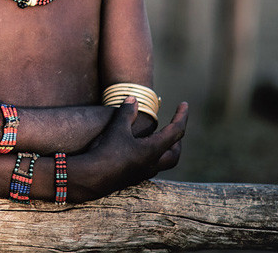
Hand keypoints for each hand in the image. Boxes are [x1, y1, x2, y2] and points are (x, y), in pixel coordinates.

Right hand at [74, 98, 188, 200]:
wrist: (92, 178)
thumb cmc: (106, 152)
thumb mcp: (117, 128)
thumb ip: (127, 113)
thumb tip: (133, 99)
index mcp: (153, 150)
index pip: (176, 131)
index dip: (181, 116)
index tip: (185, 104)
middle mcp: (152, 164)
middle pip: (174, 153)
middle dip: (177, 139)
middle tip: (174, 126)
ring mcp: (143, 173)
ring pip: (163, 163)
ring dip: (166, 150)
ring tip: (159, 139)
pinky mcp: (133, 178)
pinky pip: (150, 168)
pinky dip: (152, 157)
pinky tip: (141, 151)